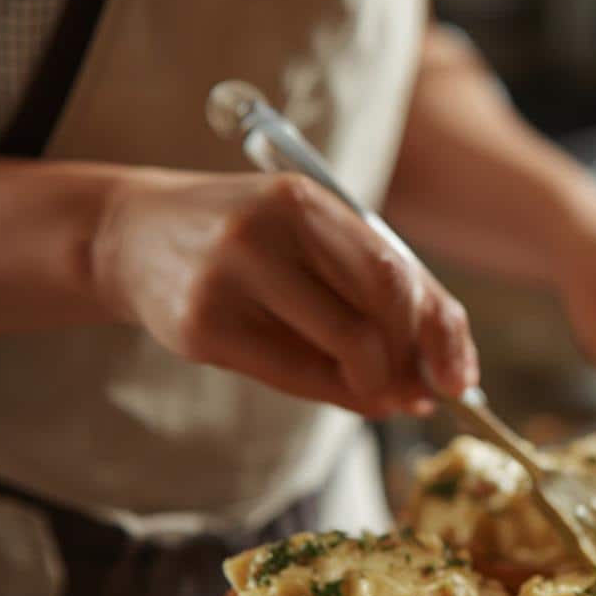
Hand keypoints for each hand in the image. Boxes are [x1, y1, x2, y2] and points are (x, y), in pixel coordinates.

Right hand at [91, 169, 477, 414]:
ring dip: (378, 385)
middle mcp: (268, 230)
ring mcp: (231, 278)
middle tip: (419, 389)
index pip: (397, 271)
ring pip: (344, 348)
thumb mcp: (309, 236)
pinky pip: (296, 376)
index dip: (440, 330)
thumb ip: (375, 283)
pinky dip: (338, 394)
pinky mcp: (204, 327)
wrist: (134, 238)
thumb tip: (443, 367)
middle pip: (379, 310)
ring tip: (385, 393)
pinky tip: (351, 395)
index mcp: (304, 200)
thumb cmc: (246, 241)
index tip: (461, 374)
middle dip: (411, 361)